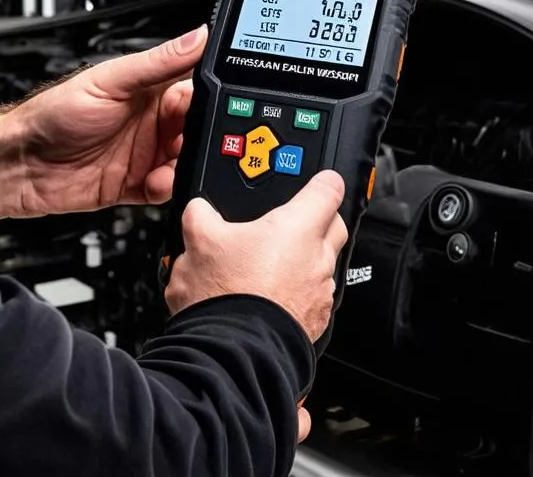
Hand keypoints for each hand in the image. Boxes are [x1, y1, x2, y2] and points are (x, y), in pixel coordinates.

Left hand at [12, 25, 208, 215]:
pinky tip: (154, 183)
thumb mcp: (111, 81)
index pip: (193, 90)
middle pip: (195, 130)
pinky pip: (167, 190)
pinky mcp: (136, 184)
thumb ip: (158, 62)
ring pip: (186, 162)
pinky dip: (168, 189)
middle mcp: (149, 121)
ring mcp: (144, 153)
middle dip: (200, 139)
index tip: (212, 108)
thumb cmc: (55, 113)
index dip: (207, 100)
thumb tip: (197, 35)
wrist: (21, 164)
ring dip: (184, 166)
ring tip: (168, 165)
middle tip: (189, 142)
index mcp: (148, 89)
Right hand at [164, 170, 348, 343]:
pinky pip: (313, 299)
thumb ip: (201, 214)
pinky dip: (297, 294)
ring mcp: (319, 294)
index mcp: (297, 228)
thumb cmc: (224, 295)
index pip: (328, 190)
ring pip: (323, 266)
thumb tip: (199, 209)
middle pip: (334, 227)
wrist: (231, 354)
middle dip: (320, 220)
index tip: (323, 178)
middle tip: (294, 221)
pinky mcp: (314, 324)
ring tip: (271, 265)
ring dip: (304, 261)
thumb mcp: (198, 241)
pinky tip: (270, 297)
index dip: (325, 180)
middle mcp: (317, 259)